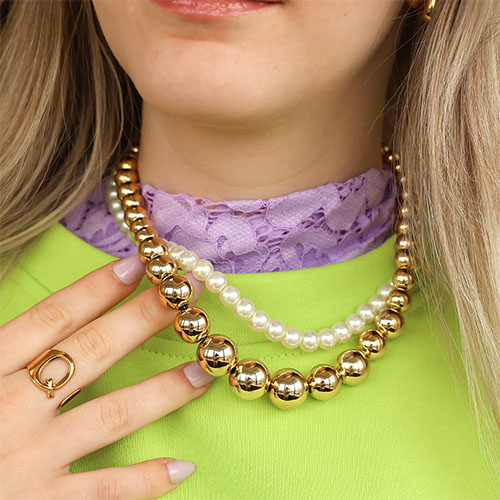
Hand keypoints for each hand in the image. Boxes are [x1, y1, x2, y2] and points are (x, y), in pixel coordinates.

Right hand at [0, 254, 212, 499]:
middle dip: (145, 318)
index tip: (139, 265)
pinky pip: (104, 493)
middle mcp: (10, 411)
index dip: (98, 288)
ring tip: (202, 371)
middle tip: (188, 295)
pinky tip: (182, 467)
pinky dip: (145, 481)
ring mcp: (29, 462)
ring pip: (111, 415)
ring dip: (162, 391)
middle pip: (92, 350)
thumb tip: (39, 324)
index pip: (51, 318)